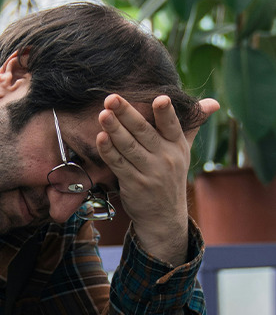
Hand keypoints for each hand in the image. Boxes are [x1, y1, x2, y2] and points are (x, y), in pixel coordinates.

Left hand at [96, 94, 219, 265]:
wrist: (163, 216)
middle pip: (143, 132)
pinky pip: (118, 164)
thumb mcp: (183, 151)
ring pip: (128, 147)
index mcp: (178, 146)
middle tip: (111, 98)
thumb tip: (214, 103)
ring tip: (103, 115)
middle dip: (126, 113)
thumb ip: (191, 126)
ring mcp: (149, 172)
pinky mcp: (133, 184)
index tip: (159, 98)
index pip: (172, 126)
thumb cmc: (170, 176)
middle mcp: (165, 158)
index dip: (166, 113)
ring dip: (114, 129)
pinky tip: (100, 138)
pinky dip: (108, 151)